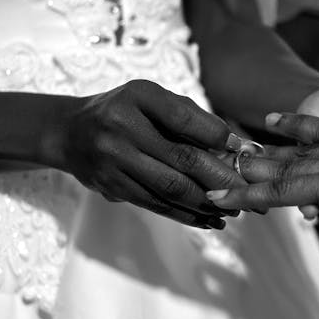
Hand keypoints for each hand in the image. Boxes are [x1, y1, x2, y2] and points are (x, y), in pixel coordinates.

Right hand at [53, 80, 243, 228]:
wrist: (70, 133)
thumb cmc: (122, 111)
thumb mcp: (149, 98)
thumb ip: (187, 115)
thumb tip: (233, 143)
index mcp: (137, 97)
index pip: (183, 117)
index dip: (216, 135)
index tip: (242, 149)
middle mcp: (121, 127)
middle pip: (182, 158)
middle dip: (222, 178)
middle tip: (249, 192)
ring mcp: (114, 160)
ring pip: (171, 187)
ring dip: (208, 202)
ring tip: (234, 210)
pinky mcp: (112, 187)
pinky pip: (156, 203)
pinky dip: (186, 214)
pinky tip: (209, 220)